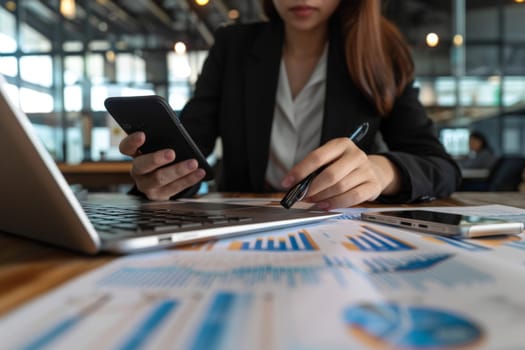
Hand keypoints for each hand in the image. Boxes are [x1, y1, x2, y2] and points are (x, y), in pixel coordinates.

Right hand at [119, 132, 205, 200]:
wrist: (167, 179)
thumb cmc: (164, 158)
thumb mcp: (160, 148)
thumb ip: (162, 142)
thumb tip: (177, 136)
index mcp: (135, 155)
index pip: (126, 148)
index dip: (132, 142)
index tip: (142, 135)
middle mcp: (138, 171)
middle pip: (142, 166)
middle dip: (156, 159)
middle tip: (171, 153)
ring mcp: (147, 186)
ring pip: (159, 179)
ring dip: (178, 170)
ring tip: (193, 163)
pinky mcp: (160, 196)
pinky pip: (175, 188)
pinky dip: (189, 179)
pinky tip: (199, 172)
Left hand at [281, 138, 400, 208]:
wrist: (373, 171)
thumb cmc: (344, 166)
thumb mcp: (330, 160)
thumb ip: (314, 170)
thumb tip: (294, 184)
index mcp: (341, 144)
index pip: (317, 157)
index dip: (300, 171)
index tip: (287, 182)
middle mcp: (355, 155)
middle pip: (330, 174)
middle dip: (312, 188)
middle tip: (301, 196)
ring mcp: (366, 170)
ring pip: (340, 187)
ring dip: (322, 197)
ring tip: (312, 201)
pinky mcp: (372, 185)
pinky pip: (353, 197)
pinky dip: (336, 203)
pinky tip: (325, 205)